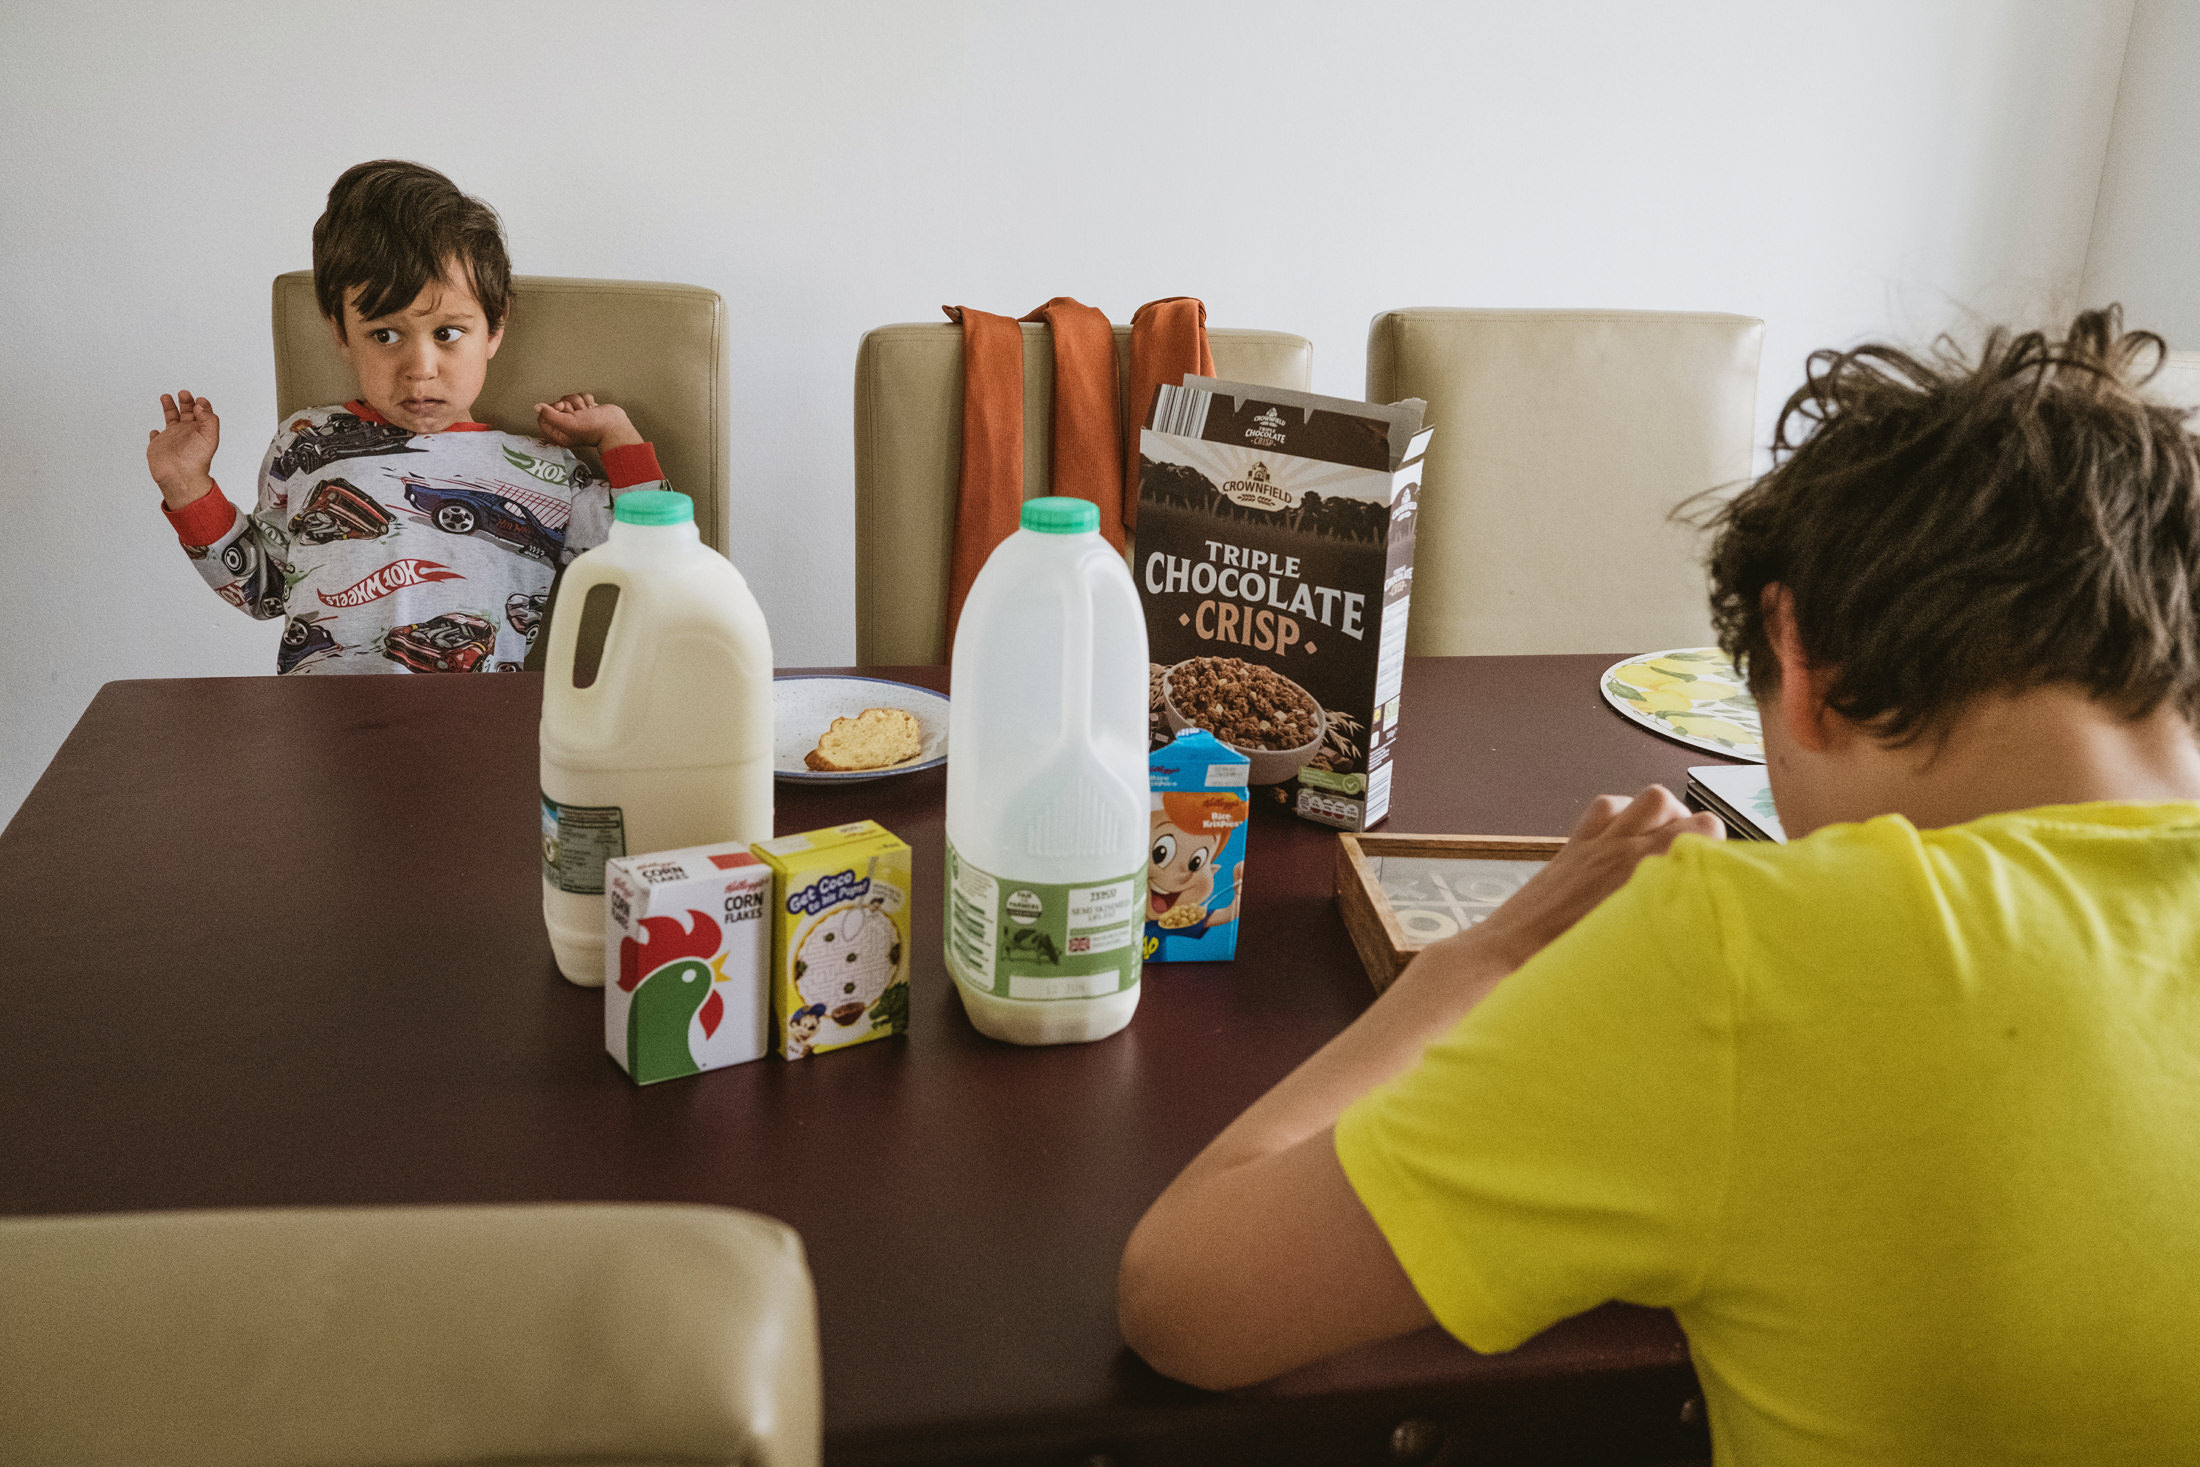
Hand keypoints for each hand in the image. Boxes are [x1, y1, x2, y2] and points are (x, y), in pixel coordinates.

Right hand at [148, 390, 219, 508]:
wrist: (180, 476)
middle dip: (186, 401)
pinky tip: (156, 431)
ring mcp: (172, 439)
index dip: (203, 405)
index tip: (200, 400)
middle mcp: (186, 433)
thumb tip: (200, 405)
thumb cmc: (196, 460)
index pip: (203, 414)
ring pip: (170, 419)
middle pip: (187, 413)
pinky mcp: (158, 446)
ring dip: (169, 408)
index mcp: (199, 431)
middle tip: (184, 393)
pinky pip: (156, 438)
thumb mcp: (210, 437)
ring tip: (166, 396)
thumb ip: (209, 419)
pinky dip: (155, 434)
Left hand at [533, 393, 641, 451]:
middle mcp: (567, 424)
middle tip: (578, 413)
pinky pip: (581, 396)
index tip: (562, 408)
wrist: (615, 426)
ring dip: (580, 402)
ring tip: (588, 412)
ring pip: (570, 398)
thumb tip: (537, 406)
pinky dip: (588, 400)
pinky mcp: (587, 408)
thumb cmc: (594, 429)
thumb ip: (549, 415)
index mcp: (559, 432)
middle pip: (557, 404)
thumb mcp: (568, 424)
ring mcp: (577, 416)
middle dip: (570, 404)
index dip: (551, 408)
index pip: (544, 416)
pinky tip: (593, 409)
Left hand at [1456, 785, 1722, 972]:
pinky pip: (1607, 807)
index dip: (1716, 849)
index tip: (1718, 873)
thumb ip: (1669, 923)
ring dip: (1662, 813)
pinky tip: (1629, 840)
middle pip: (1671, 805)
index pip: (1703, 830)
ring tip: (1666, 844)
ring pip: (1645, 798)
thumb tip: (1699, 924)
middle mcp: (1620, 846)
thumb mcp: (1632, 945)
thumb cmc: (1562, 960)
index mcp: (1640, 869)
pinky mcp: (1575, 846)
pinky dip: (1625, 814)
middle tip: (1693, 860)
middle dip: (1692, 825)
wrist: (1505, 954)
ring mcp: (1596, 841)